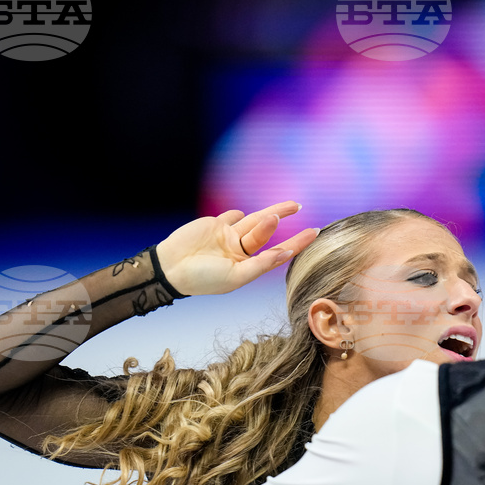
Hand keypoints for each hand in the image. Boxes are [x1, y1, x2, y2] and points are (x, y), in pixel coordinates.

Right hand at [155, 202, 317, 295]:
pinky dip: (238, 213)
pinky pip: (232, 217)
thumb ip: (260, 264)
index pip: (276, 253)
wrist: (170, 268)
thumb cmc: (202, 279)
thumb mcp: (235, 276)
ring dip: (269, 213)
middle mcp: (240, 252)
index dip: (296, 243)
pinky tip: (243, 212)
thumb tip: (284, 252)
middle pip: (266, 234)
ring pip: (253, 221)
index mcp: (247, 267)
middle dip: (283, 220)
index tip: (314, 233)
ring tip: (288, 205)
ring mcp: (227, 237)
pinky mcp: (215, 225)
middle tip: (300, 207)